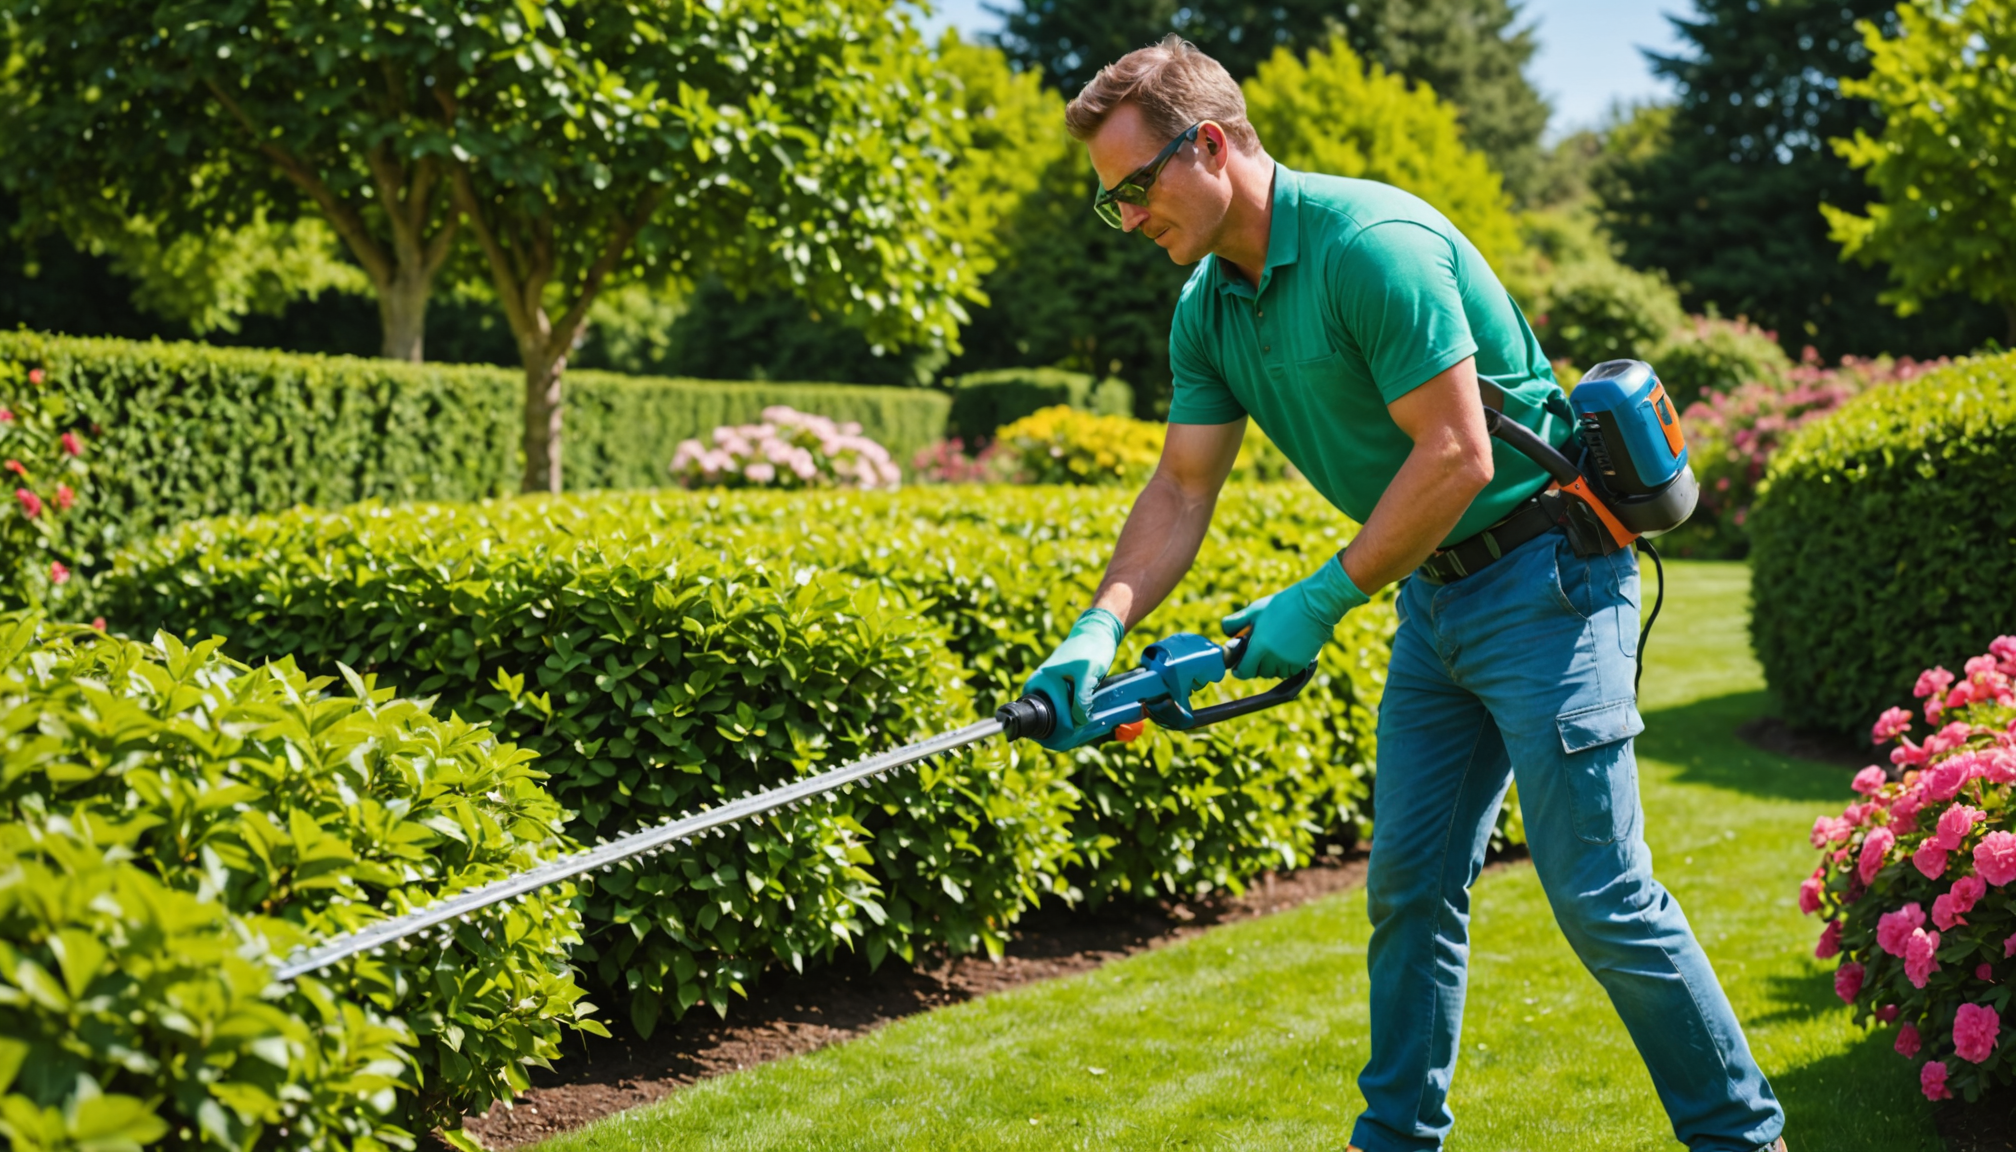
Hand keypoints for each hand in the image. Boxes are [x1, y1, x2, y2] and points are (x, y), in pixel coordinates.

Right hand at [1021, 608, 1125, 750]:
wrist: (1095, 632)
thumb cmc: (1092, 649)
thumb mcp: (1090, 672)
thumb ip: (1083, 697)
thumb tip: (1078, 721)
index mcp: (1043, 679)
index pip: (1053, 714)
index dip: (1068, 728)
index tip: (1080, 736)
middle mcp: (1038, 683)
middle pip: (1044, 718)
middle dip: (1059, 732)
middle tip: (1074, 740)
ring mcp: (1043, 686)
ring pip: (1048, 715)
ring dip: (1061, 727)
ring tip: (1076, 735)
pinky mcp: (1051, 688)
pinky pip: (1053, 708)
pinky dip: (1064, 718)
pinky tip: (1077, 724)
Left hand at [1222, 554, 1369, 679]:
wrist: (1315, 604)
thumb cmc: (1282, 604)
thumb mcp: (1255, 610)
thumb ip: (1235, 622)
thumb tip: (1226, 634)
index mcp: (1259, 646)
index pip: (1244, 671)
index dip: (1240, 670)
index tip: (1239, 666)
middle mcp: (1273, 658)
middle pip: (1259, 672)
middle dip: (1256, 664)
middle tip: (1260, 649)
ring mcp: (1289, 662)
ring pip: (1274, 673)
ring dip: (1271, 665)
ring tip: (1275, 647)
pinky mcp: (1302, 663)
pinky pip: (1288, 672)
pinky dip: (1285, 666)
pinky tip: (1287, 650)